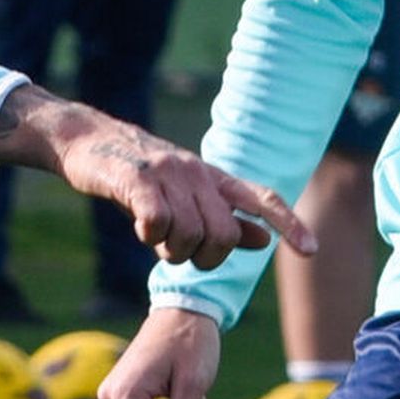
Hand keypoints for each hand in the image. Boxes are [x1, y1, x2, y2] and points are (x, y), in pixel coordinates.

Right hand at [0, 90, 315, 270]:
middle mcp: (197, 172)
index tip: (311, 250)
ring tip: (156, 236)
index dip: (288, 224)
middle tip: (179, 251)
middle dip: (205, 257)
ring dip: (171, 250)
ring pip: (191, 235)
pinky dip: (150, 236)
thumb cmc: (142, 177)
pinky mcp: (136, 178)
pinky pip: (157, 223)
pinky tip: (140, 227)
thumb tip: (264, 240)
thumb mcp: (188, 197)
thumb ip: (225, 218)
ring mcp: (168, 173)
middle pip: (223, 235)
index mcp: (213, 177)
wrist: (88, 141)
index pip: (262, 198)